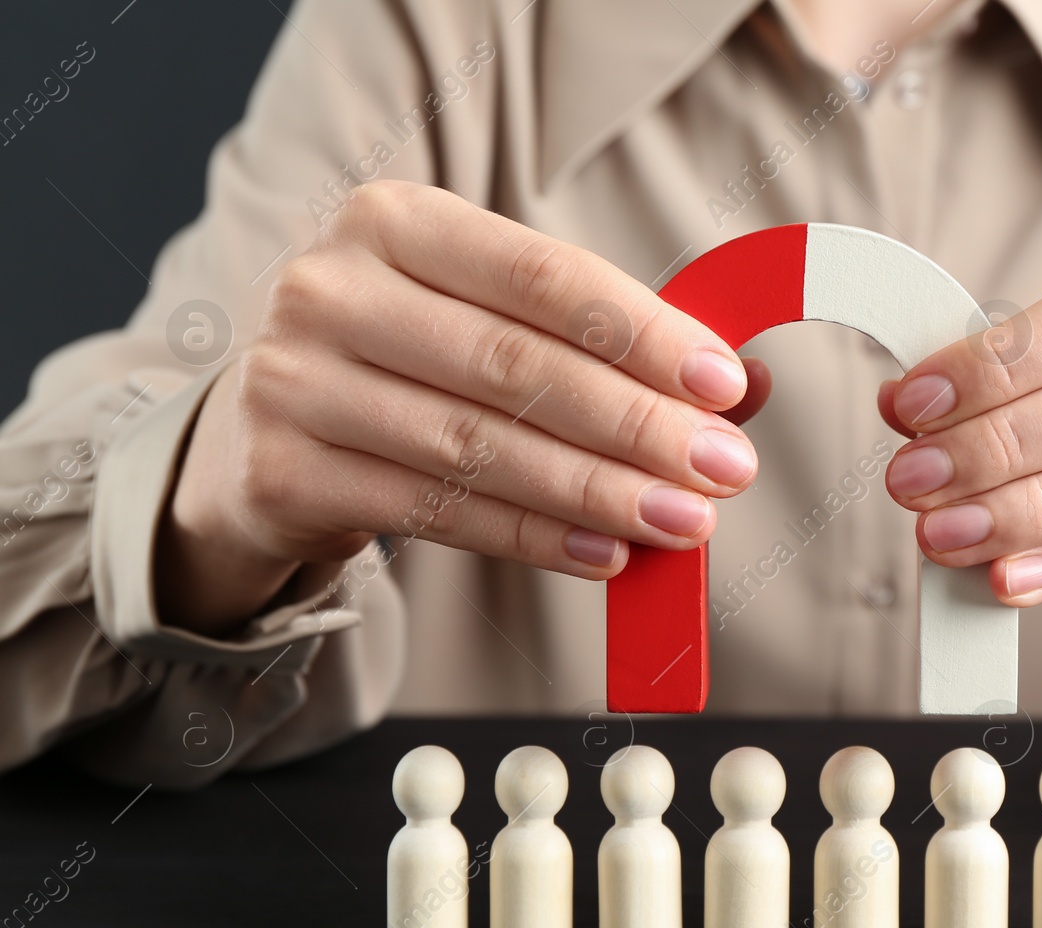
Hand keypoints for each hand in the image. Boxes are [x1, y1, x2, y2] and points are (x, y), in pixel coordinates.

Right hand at [158, 180, 770, 633]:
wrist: (258, 436)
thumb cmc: (411, 366)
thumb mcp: (491, 325)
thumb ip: (607, 347)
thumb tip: (746, 390)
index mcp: (395, 221)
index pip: (543, 276)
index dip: (644, 334)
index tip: (727, 386)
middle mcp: (330, 288)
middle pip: (515, 365)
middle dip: (637, 425)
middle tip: (724, 471)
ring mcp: (293, 381)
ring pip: (477, 446)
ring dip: (598, 491)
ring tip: (683, 522)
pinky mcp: (281, 473)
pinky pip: (436, 513)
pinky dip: (533, 538)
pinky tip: (605, 555)